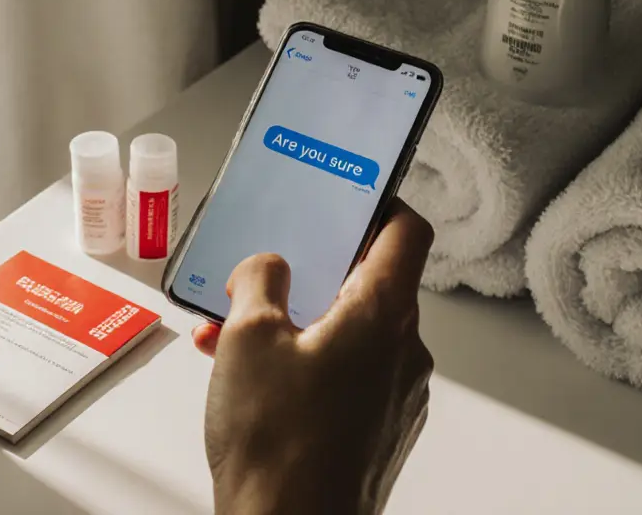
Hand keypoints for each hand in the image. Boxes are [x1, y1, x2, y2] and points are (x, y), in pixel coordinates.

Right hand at [196, 199, 433, 514]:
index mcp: (381, 315)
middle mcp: (403, 353)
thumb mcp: (247, 338)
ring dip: (298, 326)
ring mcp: (396, 398)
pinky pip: (348, 379)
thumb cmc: (278, 444)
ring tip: (233, 338)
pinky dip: (307, 367)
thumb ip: (259, 282)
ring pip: (352, 337)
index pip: (407, 233)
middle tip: (266, 275)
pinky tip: (253, 382)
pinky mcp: (380, 434)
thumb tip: (268, 268)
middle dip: (311, 277)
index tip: (350, 197)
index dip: (381, 204)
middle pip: (371, 286)